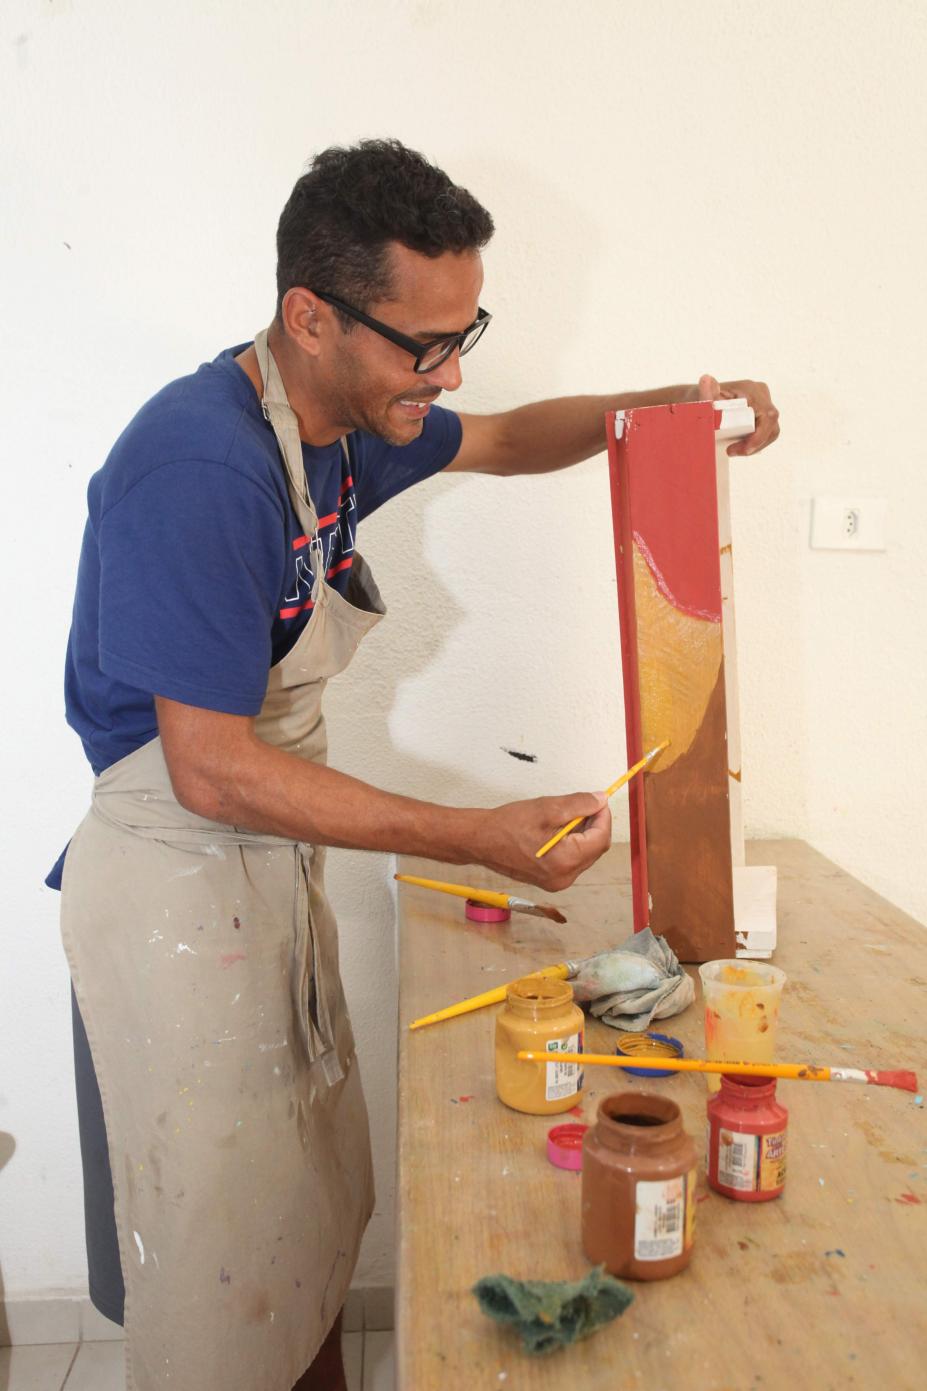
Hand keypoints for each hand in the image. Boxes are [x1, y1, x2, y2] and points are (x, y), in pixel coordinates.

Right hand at [471, 792, 611, 891]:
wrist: (481, 841)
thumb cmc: (508, 825)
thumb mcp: (547, 808)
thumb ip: (578, 804)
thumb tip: (600, 800)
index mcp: (565, 861)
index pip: (600, 839)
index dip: (604, 817)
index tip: (600, 800)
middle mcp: (564, 878)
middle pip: (595, 849)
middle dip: (595, 825)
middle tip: (587, 805)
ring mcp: (556, 882)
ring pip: (585, 855)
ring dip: (584, 834)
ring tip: (570, 816)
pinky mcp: (549, 880)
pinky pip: (572, 861)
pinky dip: (573, 844)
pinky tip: (561, 829)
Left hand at [695, 374, 779, 456]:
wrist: (703, 395)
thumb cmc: (703, 397)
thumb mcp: (702, 398)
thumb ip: (705, 393)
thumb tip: (706, 379)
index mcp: (751, 390)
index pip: (767, 417)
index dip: (758, 437)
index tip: (742, 450)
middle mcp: (761, 393)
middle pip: (771, 426)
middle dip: (755, 444)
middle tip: (732, 451)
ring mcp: (763, 402)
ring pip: (770, 430)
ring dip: (755, 445)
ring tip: (734, 450)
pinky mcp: (761, 411)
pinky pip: (766, 430)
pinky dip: (754, 441)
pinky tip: (739, 447)